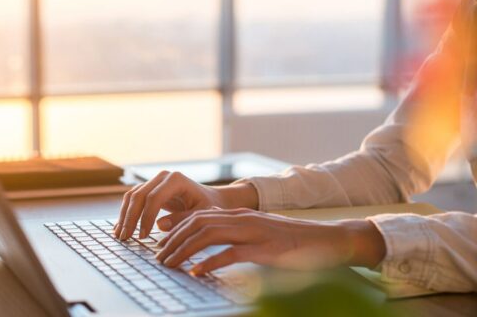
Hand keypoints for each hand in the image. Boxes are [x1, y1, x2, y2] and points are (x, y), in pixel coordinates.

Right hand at [114, 171, 257, 239]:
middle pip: (139, 196)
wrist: (211, 199)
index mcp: (176, 180)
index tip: (143, 236)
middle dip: (130, 218)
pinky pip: (133, 199)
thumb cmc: (209, 207)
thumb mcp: (202, 215)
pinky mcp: (150, 189)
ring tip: (120, 236)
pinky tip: (121, 228)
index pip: (154, 198)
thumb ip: (183, 219)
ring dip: (124, 216)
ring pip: (132, 196)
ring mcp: (155, 181)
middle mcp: (163, 177)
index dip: (145, 217)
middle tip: (125, 238)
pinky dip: (126, 213)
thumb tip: (159, 225)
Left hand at [154, 209, 385, 274]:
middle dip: (173, 239)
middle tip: (158, 256)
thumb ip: (236, 238)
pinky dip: (210, 262)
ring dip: (184, 249)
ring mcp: (253, 231)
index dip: (176, 228)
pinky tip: (196, 272)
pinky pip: (231, 253)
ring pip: (208, 234)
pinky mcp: (264, 248)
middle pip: (197, 223)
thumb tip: (211, 248)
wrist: (328, 240)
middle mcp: (243, 218)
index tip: (160, 242)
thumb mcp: (259, 236)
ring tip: (170, 263)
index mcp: (239, 215)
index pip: (199, 216)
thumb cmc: (293, 242)